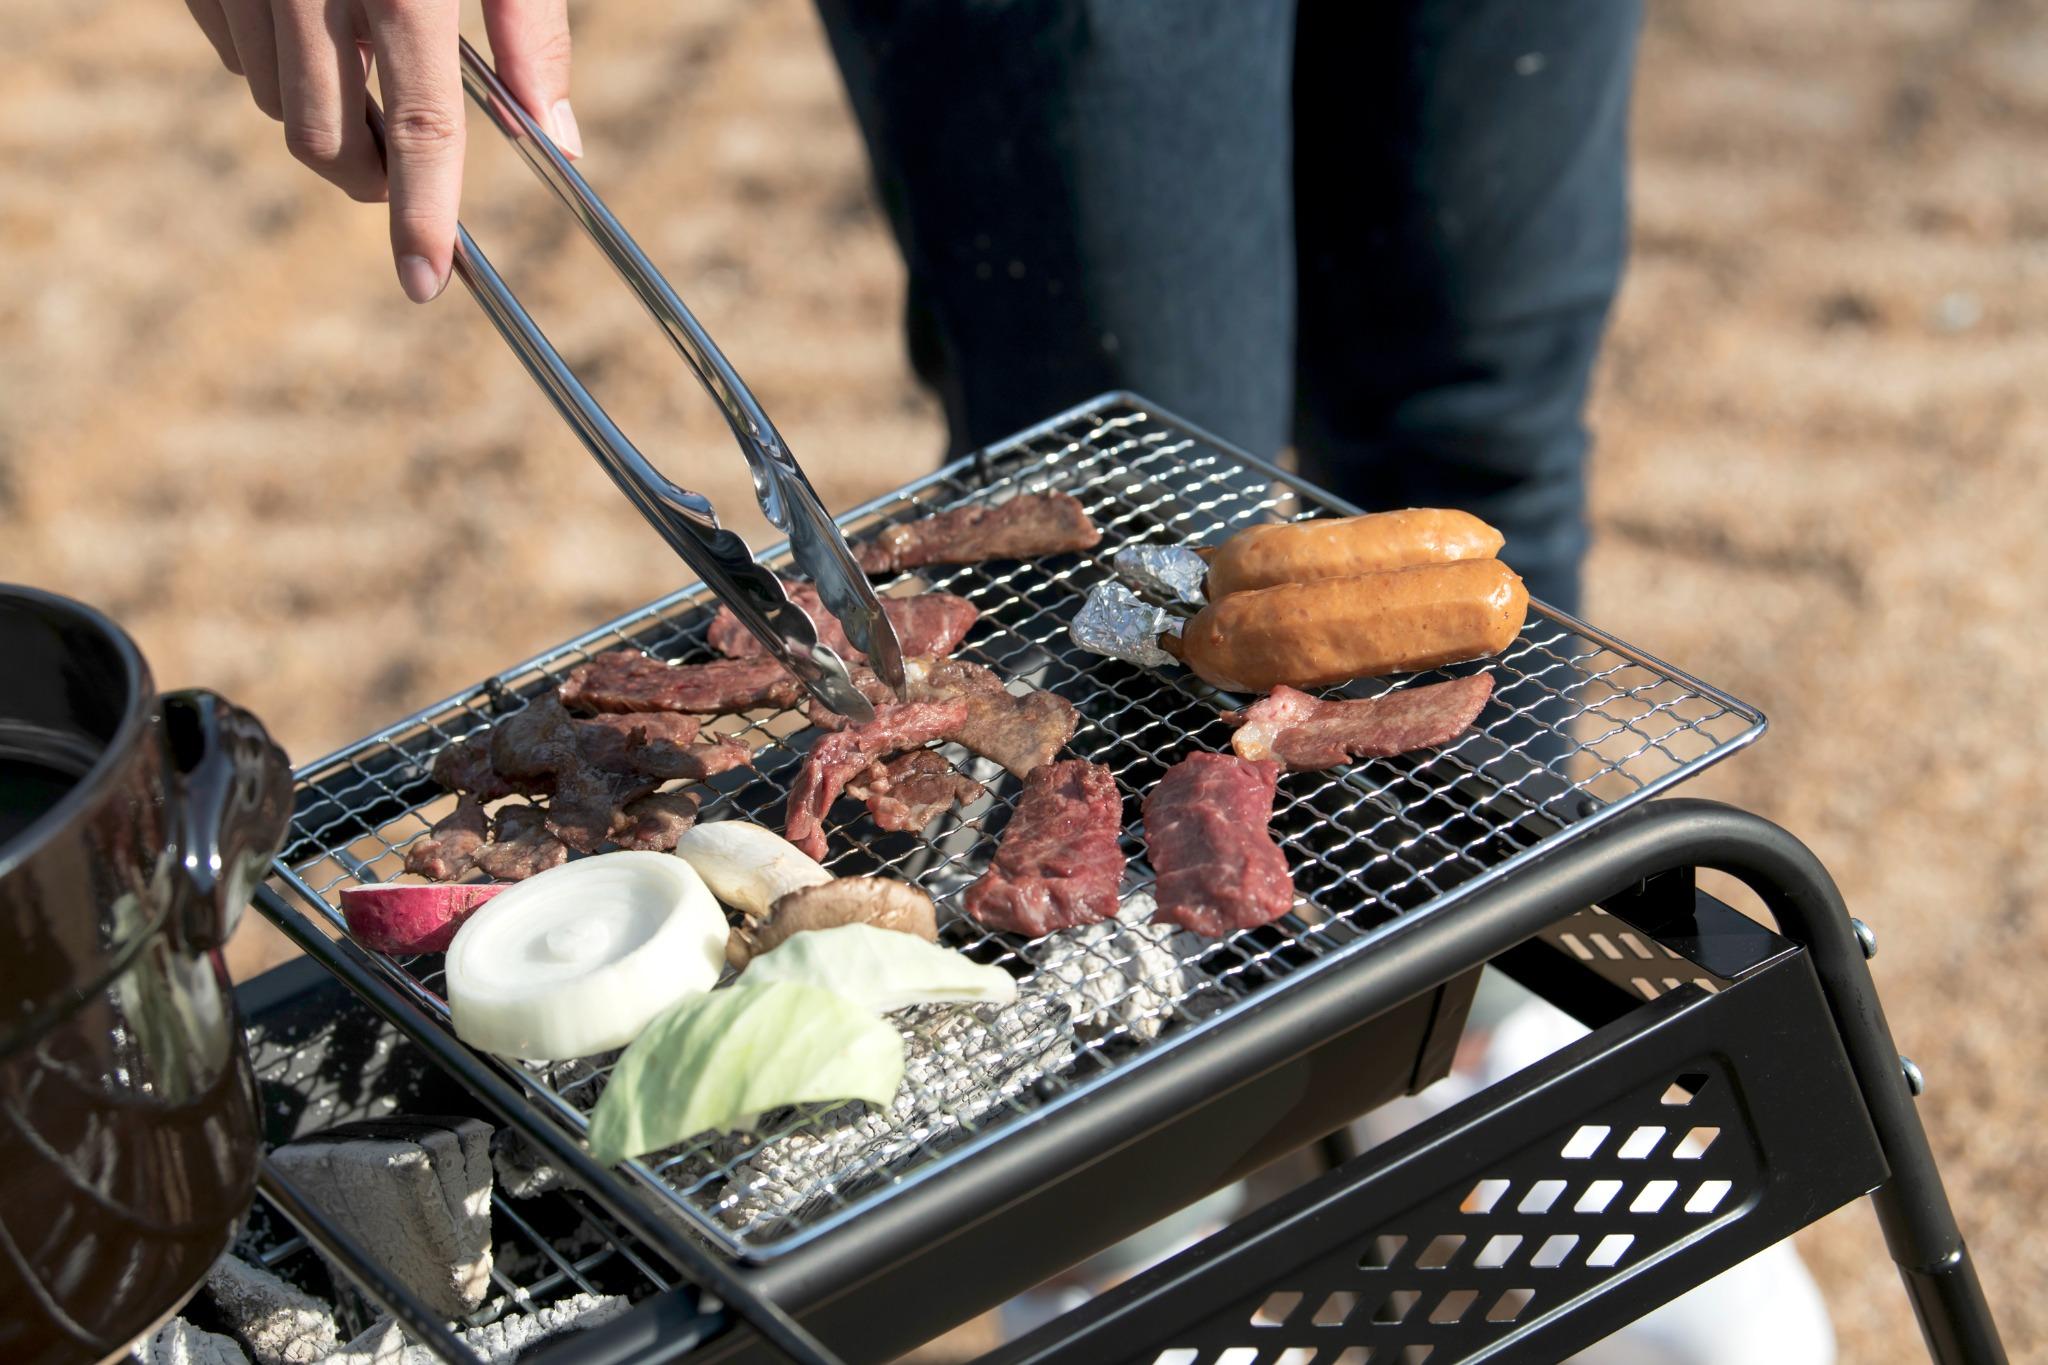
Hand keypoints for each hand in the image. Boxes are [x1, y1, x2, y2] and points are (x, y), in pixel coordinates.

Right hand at [184, 0, 579, 302]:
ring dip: (325, 122)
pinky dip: (272, 66)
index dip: (421, 217)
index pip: (416, 127)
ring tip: (367, 88)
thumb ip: (533, 33)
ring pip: (272, 101)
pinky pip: (229, 50)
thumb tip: (559, 142)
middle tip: (408, 183)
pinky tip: (311, 31)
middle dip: (369, 181)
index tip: (426, 283)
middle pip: (325, 137)